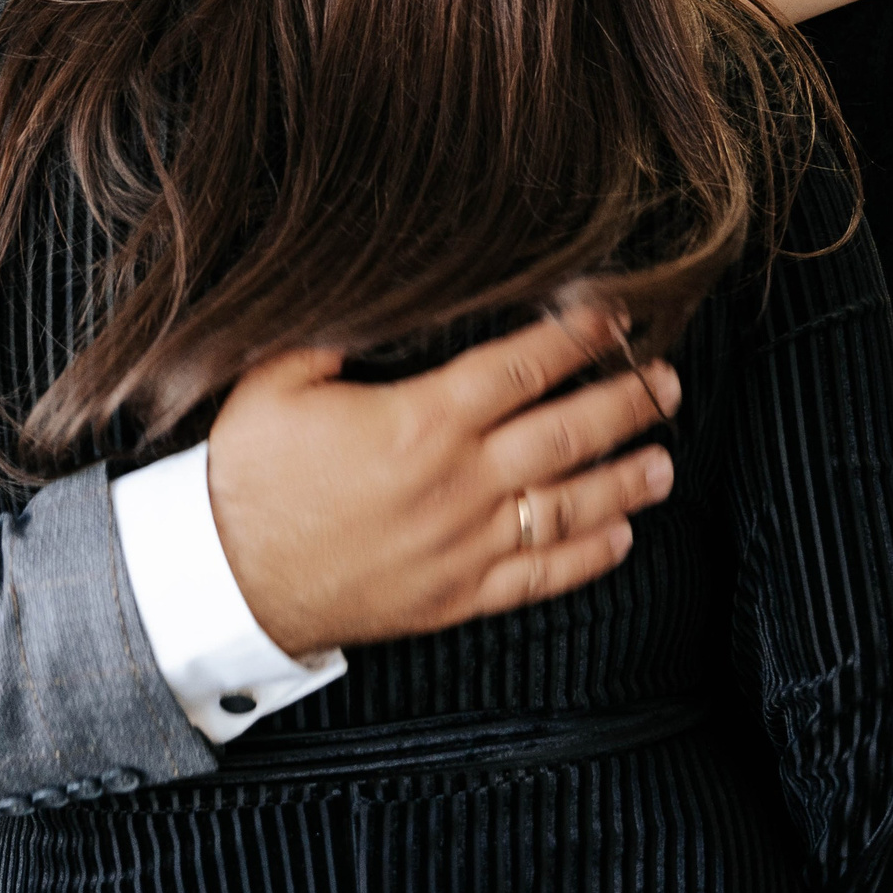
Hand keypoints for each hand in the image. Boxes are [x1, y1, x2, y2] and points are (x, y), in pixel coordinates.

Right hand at [205, 303, 678, 656]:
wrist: (225, 581)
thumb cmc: (247, 476)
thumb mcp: (278, 382)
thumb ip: (336, 335)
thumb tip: (383, 295)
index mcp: (420, 421)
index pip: (520, 367)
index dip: (576, 339)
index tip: (615, 318)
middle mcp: (457, 483)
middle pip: (566, 434)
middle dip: (625, 404)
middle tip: (667, 383)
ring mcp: (462, 545)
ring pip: (567, 508)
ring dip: (625, 482)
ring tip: (664, 463)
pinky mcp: (454, 596)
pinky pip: (538, 577)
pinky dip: (586, 558)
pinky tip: (620, 538)